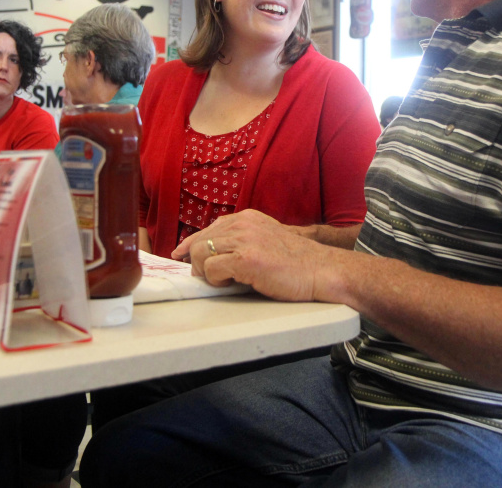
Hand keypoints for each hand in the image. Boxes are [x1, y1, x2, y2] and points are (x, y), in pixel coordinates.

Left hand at [173, 210, 322, 301]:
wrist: (321, 270)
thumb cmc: (297, 263)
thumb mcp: (267, 239)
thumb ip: (243, 240)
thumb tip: (215, 252)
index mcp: (247, 218)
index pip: (209, 229)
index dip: (190, 244)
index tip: (180, 254)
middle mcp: (243, 224)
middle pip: (199, 241)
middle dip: (195, 262)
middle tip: (205, 278)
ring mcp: (244, 240)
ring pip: (200, 254)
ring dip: (206, 272)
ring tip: (224, 281)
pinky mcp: (245, 259)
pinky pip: (211, 269)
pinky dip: (216, 281)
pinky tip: (232, 284)